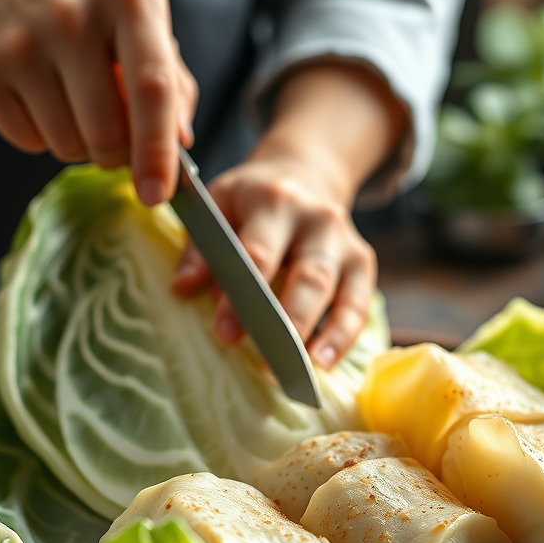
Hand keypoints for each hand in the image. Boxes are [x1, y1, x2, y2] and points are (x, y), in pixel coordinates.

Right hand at [0, 0, 197, 204]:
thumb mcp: (142, 25)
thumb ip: (173, 84)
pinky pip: (29, 143)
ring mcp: (20, 42)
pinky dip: (42, 136)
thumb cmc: (89, 16)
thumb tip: (180, 143)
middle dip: (118, 153)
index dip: (157, 151)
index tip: (157, 195)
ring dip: (80, 145)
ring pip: (68, 146)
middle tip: (113, 129)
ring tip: (72, 103)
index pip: (152, 88)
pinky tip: (38, 97)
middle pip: (107, 133)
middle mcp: (71, 12)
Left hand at [171, 152, 377, 370]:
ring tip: (298, 370)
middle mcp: (316, 217)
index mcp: (273, 199)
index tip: (225, 335)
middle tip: (266, 362)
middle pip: (308, 275)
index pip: (258, 253)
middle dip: (286, 321)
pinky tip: (323, 363)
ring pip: (338, 291)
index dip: (241, 297)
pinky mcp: (362, 260)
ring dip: (319, 335)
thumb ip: (199, 248)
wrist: (302, 172)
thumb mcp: (217, 205)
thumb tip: (182, 289)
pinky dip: (343, 336)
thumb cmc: (250, 201)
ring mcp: (344, 239)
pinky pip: (358, 304)